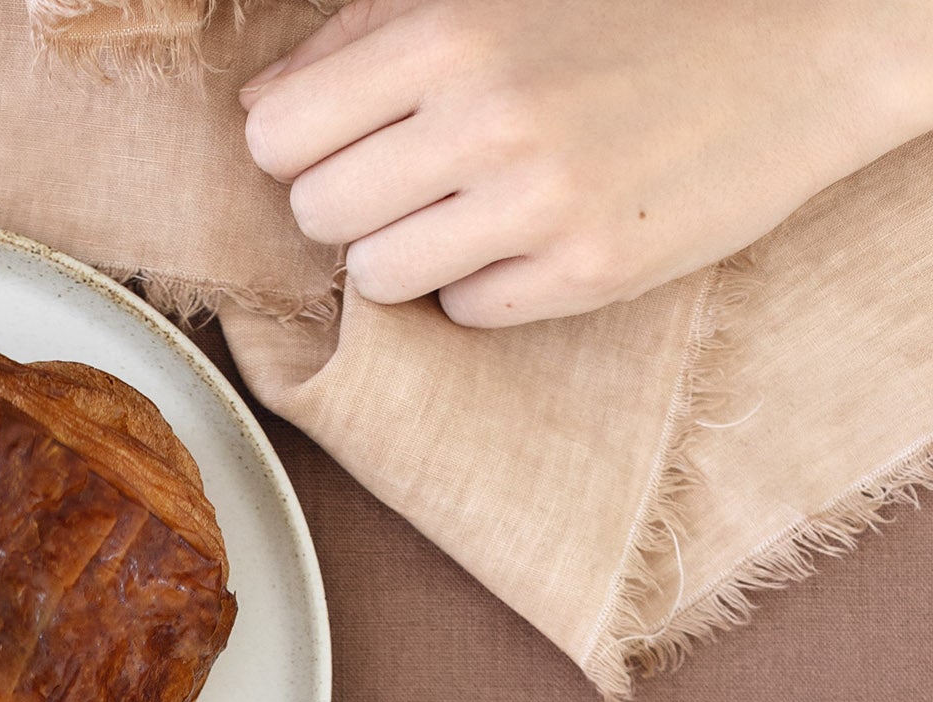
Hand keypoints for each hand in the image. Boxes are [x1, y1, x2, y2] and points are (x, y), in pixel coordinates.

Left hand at [241, 0, 932, 326]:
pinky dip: (484, 282)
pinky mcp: (586, 271)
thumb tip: (261, 107)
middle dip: (351, 205)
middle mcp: (485, 117)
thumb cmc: (633, 12)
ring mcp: (538, 203)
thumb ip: (367, 34)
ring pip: (377, 278)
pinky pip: (466, 310)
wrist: (801, 42)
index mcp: (449, 30)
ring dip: (408, 254)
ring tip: (472, 209)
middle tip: (416, 180)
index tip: (344, 144)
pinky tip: (536, 233)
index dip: (298, 149)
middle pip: (317, 214)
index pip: (279, 135)